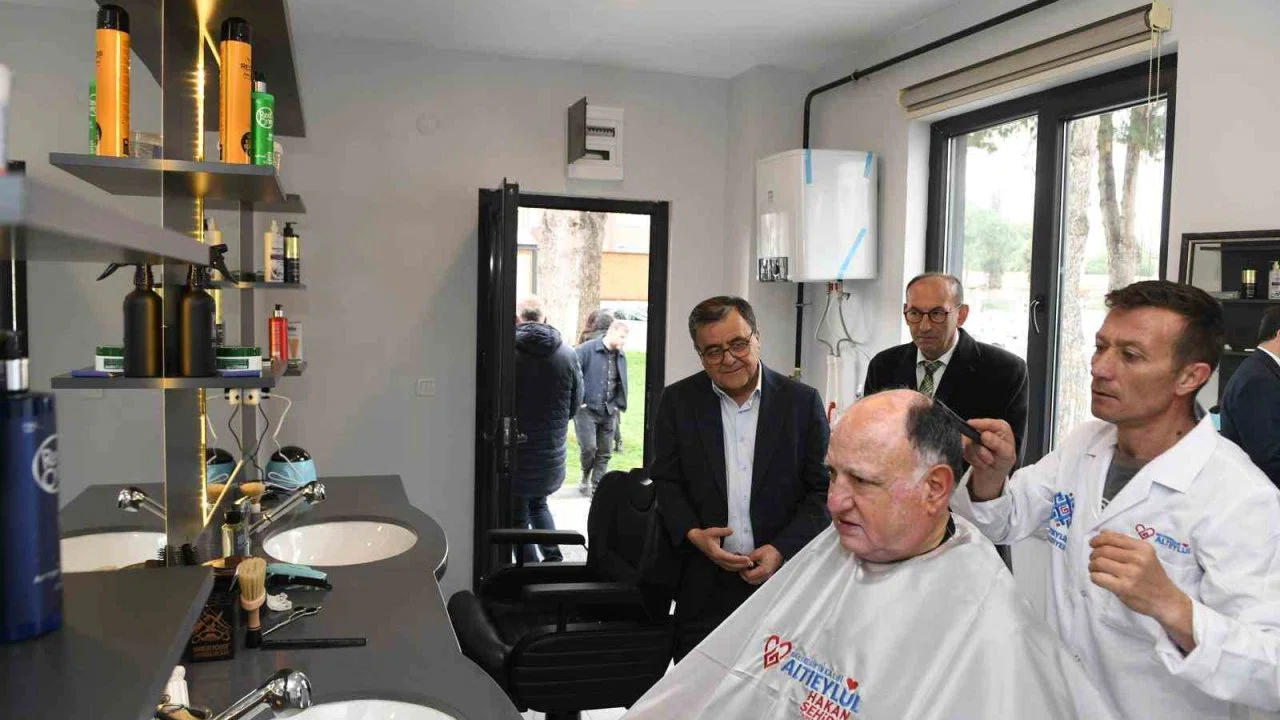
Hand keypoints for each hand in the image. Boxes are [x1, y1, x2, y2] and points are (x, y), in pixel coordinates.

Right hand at [686, 527, 754, 571]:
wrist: (696, 539)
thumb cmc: (705, 535)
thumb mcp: (713, 531)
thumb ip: (723, 531)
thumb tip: (732, 530)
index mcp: (716, 552)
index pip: (729, 558)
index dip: (739, 559)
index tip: (747, 558)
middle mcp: (717, 558)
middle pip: (730, 565)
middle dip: (741, 565)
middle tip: (751, 563)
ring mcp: (717, 560)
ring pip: (729, 567)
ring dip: (739, 567)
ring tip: (748, 565)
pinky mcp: (718, 560)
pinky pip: (727, 566)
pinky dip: (734, 567)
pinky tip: (741, 565)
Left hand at [739, 544, 782, 585]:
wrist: (779, 551)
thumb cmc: (771, 551)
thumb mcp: (757, 552)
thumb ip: (749, 559)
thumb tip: (742, 562)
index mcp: (763, 570)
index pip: (749, 576)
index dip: (743, 572)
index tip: (741, 567)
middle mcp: (766, 575)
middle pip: (751, 581)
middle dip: (744, 576)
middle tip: (741, 569)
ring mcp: (767, 576)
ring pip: (754, 582)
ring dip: (748, 577)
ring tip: (745, 570)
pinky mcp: (768, 575)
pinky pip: (758, 580)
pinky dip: (753, 577)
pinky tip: (751, 571)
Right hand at [961, 418, 1016, 500]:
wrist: (994, 473)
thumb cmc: (1004, 460)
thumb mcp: (1007, 454)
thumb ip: (997, 444)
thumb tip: (985, 435)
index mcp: (999, 426)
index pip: (986, 423)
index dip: (979, 425)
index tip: (976, 430)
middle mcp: (985, 429)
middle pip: (973, 433)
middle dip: (981, 450)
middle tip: (990, 459)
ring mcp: (974, 436)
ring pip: (967, 444)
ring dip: (978, 457)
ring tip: (987, 461)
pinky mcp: (966, 444)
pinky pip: (964, 452)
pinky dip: (972, 460)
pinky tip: (980, 462)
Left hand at [1089, 531, 1195, 651]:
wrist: (1166, 600)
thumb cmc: (1152, 577)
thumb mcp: (1145, 556)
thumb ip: (1125, 544)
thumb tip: (1102, 533)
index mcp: (1143, 548)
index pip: (1112, 538)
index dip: (1098, 540)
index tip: (1092, 544)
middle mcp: (1138, 559)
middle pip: (1103, 550)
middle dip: (1093, 554)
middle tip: (1093, 559)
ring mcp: (1131, 574)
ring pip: (1099, 563)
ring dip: (1092, 566)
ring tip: (1095, 569)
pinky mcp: (1124, 588)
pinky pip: (1098, 578)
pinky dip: (1094, 577)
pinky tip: (1099, 578)